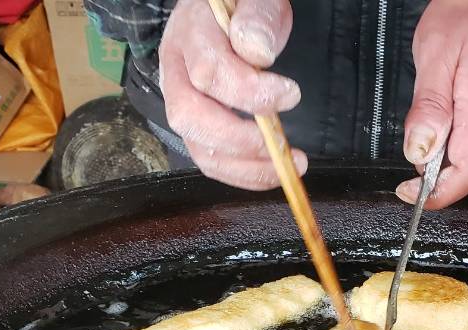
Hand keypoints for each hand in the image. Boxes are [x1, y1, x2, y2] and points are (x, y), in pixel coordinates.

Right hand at [158, 0, 303, 189]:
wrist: (223, 14)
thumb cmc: (243, 8)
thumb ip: (257, 17)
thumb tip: (257, 52)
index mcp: (189, 35)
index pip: (209, 72)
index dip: (249, 92)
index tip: (291, 94)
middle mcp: (176, 73)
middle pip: (190, 117)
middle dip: (239, 139)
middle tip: (282, 143)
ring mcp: (181, 103)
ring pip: (198, 147)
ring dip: (244, 167)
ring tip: (286, 166)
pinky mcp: (196, 127)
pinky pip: (210, 160)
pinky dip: (242, 174)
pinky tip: (271, 172)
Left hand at [397, 0, 467, 208]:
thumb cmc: (465, 18)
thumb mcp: (434, 56)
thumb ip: (429, 107)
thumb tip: (419, 153)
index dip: (437, 193)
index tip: (408, 192)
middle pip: (463, 167)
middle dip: (432, 164)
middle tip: (417, 126)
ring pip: (466, 155)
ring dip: (442, 145)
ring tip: (436, 101)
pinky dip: (453, 135)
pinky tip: (448, 104)